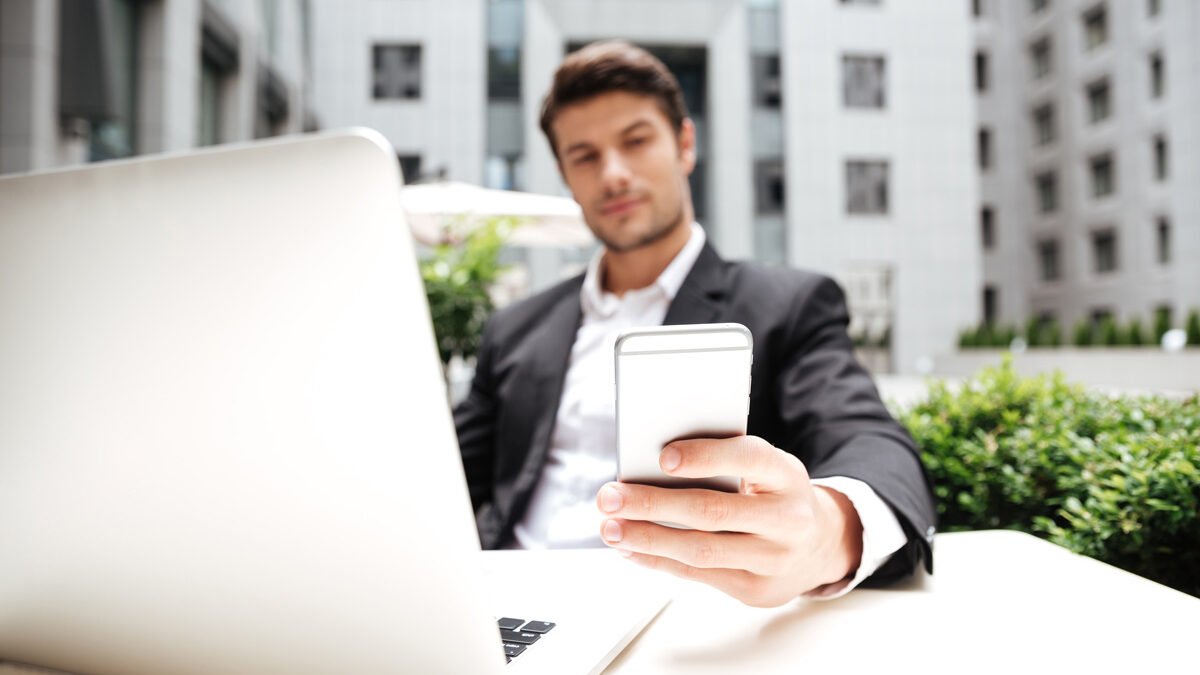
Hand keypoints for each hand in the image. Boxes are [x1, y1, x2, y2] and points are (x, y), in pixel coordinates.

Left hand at [595, 436, 863, 606]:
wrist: (820, 544)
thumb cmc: (775, 494)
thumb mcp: (764, 468)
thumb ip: (723, 460)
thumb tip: (651, 465)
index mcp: (787, 474)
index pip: (747, 459)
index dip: (705, 457)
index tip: (662, 456)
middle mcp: (787, 519)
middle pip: (712, 511)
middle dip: (652, 504)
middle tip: (610, 496)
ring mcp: (773, 559)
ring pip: (700, 550)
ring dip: (646, 539)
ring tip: (610, 527)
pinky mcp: (756, 589)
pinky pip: (697, 575)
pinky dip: (658, 560)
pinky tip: (631, 549)